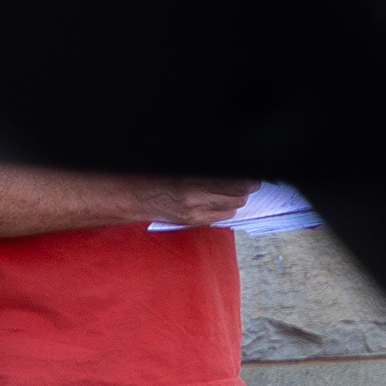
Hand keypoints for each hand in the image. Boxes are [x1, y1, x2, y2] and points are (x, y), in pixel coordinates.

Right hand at [144, 178, 259, 228]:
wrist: (135, 195)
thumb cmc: (156, 176)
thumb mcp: (184, 165)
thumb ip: (208, 169)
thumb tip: (231, 170)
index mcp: (195, 175)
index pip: (236, 179)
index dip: (248, 176)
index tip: (250, 173)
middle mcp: (197, 192)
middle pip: (240, 192)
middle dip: (246, 186)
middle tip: (245, 181)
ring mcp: (196, 209)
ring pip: (235, 205)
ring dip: (237, 197)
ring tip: (231, 191)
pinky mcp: (193, 220)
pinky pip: (223, 216)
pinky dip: (226, 209)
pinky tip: (219, 202)